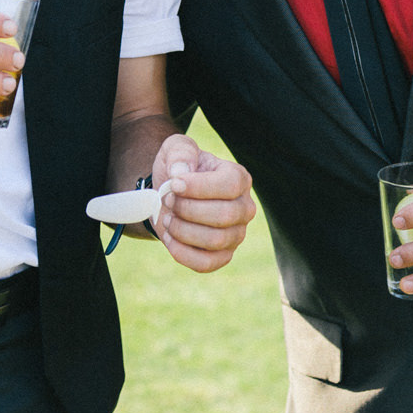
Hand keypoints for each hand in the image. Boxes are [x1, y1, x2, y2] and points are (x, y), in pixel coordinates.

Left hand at [147, 133, 255, 273]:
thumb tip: (181, 173)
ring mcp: (236, 234)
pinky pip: (207, 264)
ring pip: (215, 241)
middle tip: (168, 200)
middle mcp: (245, 208)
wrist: (169, 195)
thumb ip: (180, 153)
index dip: (198, 187)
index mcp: (239, 178)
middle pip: (224, 215)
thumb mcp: (176, 149)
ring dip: (183, 230)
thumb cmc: (178, 169)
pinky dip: (182, 253)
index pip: (230, 185)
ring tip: (168, 218)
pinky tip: (170, 237)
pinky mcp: (223, 256)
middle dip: (188, 209)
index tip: (173, 184)